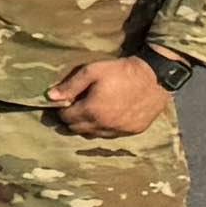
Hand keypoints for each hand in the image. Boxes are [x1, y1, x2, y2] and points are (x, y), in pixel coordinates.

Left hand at [49, 54, 173, 138]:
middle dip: (73, 119)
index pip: (66, 118)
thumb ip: (70, 86)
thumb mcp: (93, 71)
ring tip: (91, 112)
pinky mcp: (132, 131)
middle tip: (77, 107)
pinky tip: (107, 116)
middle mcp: (104, 125)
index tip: (67, 101)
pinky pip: (111, 135)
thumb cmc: (121, 72)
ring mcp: (119, 130)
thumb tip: (50, 97)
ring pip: (93, 135)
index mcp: (92, 111)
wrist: (155, 78)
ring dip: (87, 126)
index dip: (63, 109)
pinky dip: (104, 128)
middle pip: (77, 129)